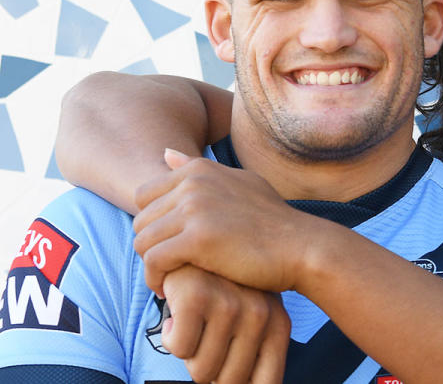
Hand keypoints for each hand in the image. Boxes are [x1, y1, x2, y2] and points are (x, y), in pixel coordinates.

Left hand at [132, 149, 317, 295]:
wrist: (301, 247)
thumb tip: (165, 153)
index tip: (170, 245)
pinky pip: (154, 261)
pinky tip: (169, 290)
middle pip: (141, 220)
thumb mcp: (239, 182)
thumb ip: (199, 169)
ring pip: (143, 242)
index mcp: (199, 170)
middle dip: (152, 246)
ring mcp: (195, 210)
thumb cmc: (272, 221)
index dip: (154, 224)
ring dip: (151, 266)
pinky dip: (155, 279)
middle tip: (170, 267)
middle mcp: (194, 184)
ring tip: (169, 279)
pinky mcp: (198, 240)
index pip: (145, 196)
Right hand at [160, 265, 289, 383]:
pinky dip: (171, 336)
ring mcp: (230, 305)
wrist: (199, 240)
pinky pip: (179, 348)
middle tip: (208, 337)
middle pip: (229, 382)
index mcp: (277, 326)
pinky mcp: (197, 296)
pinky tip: (180, 311)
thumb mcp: (252, 318)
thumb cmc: (224, 290)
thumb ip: (253, 355)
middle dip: (211, 367)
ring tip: (197, 321)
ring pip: (201, 370)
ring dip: (190, 352)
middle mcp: (260, 315)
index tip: (226, 374)